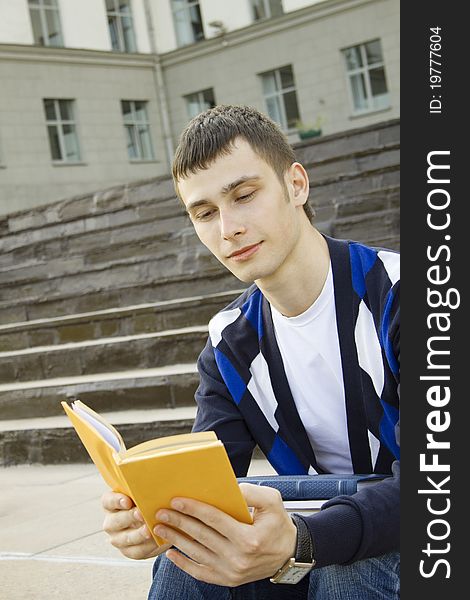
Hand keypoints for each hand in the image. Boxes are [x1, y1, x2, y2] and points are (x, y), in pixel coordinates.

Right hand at [101, 490, 159, 559]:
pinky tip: (156, 540)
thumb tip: (155, 483)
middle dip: (129, 517)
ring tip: (149, 530)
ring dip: (138, 534)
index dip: (116, 501)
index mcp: (111, 505)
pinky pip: (136, 551)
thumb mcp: (145, 495)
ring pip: (125, 538)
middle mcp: (111, 522)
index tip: (127, 501)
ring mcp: (118, 538)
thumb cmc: (149, 503)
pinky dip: (146, 546)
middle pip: (115, 521)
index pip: (108, 501)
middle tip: (141, 513)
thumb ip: (145, 491)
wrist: (156, 524)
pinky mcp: (128, 551)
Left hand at [153, 483, 296, 586]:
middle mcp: (238, 557)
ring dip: (176, 540)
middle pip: (201, 535)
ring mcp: (231, 571)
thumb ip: (250, 492)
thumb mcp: (272, 501)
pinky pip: (200, 572)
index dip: (193, 509)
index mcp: (249, 537)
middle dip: (179, 522)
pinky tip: (171, 553)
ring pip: (197, 553)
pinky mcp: (227, 580)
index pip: (214, 519)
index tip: (176, 501)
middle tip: (161, 512)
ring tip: (161, 528)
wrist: (289, 553)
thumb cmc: (279, 525)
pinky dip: (184, 563)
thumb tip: (228, 488)